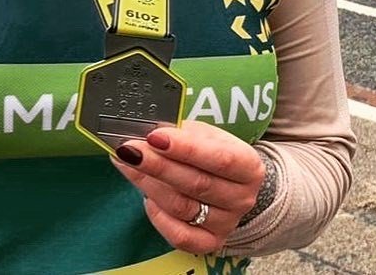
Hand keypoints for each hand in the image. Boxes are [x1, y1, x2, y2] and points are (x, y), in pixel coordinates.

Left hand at [111, 120, 265, 253]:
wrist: (229, 184)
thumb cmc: (212, 153)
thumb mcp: (205, 134)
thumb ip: (181, 133)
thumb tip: (147, 132)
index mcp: (248, 166)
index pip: (219, 158)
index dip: (185, 148)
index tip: (153, 136)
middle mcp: (242, 198)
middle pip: (196, 184)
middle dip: (157, 165)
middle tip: (129, 149)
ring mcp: (227, 224)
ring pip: (182, 207)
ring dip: (149, 184)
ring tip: (127, 164)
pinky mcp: (209, 243)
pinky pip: (179, 236)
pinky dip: (158, 216)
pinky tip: (146, 197)